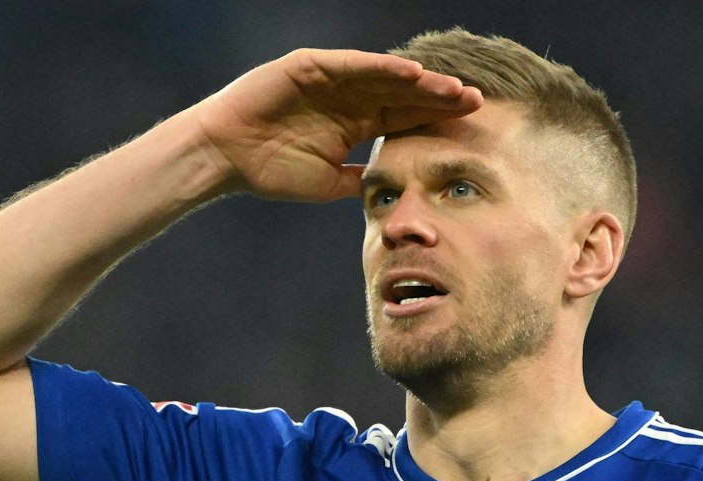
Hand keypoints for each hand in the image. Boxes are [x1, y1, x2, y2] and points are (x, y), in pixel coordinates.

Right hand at [187, 49, 480, 203]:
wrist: (226, 156)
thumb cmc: (270, 171)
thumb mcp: (328, 183)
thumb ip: (361, 182)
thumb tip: (393, 194)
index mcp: (355, 124)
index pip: (404, 117)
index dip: (435, 120)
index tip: (471, 126)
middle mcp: (348, 97)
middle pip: (402, 93)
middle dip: (438, 97)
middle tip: (476, 101)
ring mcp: (331, 78)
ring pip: (384, 76)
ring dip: (418, 81)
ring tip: (451, 88)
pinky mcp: (311, 65)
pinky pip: (352, 64)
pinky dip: (381, 67)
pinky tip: (410, 73)